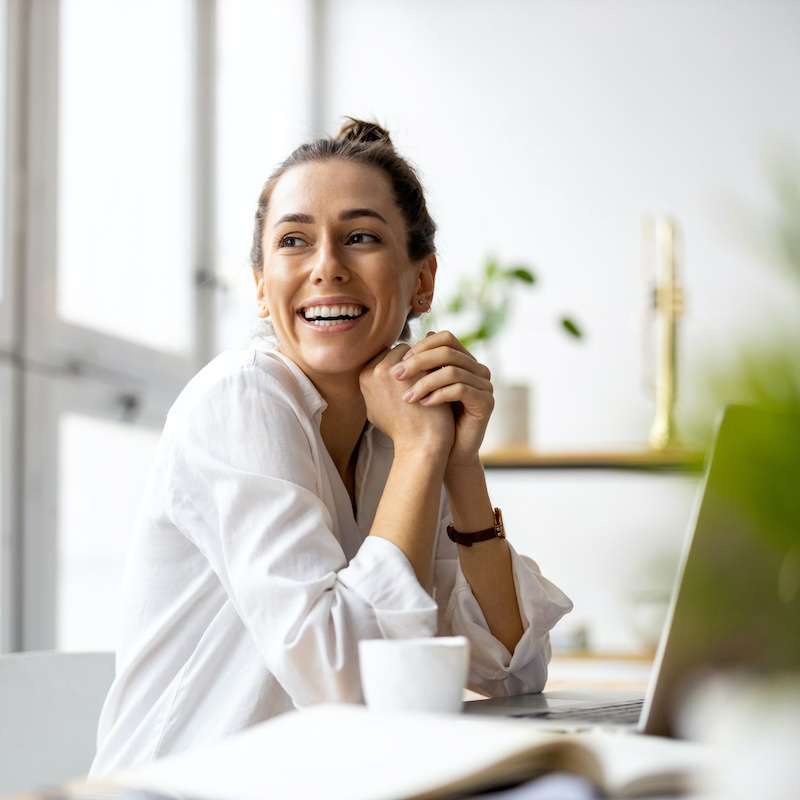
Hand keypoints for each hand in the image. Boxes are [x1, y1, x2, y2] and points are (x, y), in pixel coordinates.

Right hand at [359, 344, 454, 453]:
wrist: (420, 445)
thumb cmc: (402, 430)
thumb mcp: (378, 408)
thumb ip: (376, 387)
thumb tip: (379, 371)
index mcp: (365, 377)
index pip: (387, 356)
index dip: (405, 367)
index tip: (417, 379)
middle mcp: (376, 370)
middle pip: (400, 351)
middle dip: (416, 361)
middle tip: (430, 376)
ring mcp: (396, 370)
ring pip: (417, 352)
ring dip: (427, 361)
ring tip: (437, 378)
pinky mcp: (417, 371)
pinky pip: (431, 357)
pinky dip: (438, 365)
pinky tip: (446, 379)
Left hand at [390, 330, 492, 467]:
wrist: (449, 452)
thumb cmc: (432, 420)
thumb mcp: (422, 389)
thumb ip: (417, 368)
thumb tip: (400, 345)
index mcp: (464, 361)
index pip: (445, 338)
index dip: (421, 347)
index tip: (400, 362)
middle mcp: (478, 369)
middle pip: (448, 351)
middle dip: (418, 362)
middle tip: (396, 375)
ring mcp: (485, 385)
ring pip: (452, 371)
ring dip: (425, 383)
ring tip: (407, 397)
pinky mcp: (486, 403)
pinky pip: (461, 390)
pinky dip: (439, 395)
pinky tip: (423, 404)